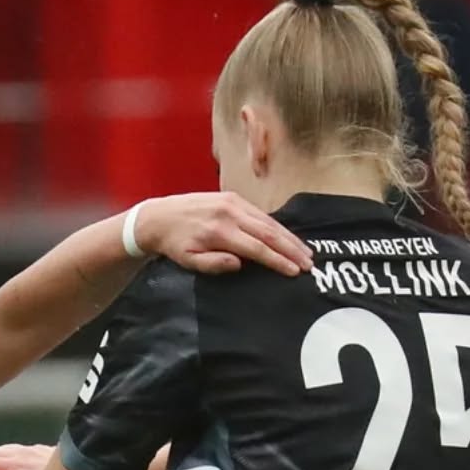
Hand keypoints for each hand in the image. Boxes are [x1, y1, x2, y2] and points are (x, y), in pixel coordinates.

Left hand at [134, 192, 312, 276]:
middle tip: (309, 263)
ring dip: (289, 237)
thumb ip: (213, 263)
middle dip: (291, 249)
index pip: (256, 248)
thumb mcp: (188, 260)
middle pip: (268, 232)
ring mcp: (234, 202)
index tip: (294, 271)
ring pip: (268, 221)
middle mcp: (230, 214)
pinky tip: (288, 237)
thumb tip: (239, 264)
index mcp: (219, 232)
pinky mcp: (234, 197)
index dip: (278, 260)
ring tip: (305, 252)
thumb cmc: (175, 244)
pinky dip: (277, 226)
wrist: (159, 216)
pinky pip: (260, 214)